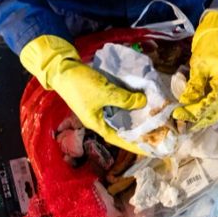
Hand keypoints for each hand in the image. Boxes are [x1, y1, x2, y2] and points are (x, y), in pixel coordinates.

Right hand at [20, 35, 146, 154]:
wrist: (63, 68)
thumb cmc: (81, 85)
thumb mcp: (105, 92)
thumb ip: (125, 99)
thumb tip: (143, 102)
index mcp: (97, 124)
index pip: (119, 139)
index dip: (134, 144)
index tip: (149, 148)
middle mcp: (98, 119)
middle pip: (121, 128)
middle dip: (136, 130)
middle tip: (155, 132)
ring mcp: (98, 108)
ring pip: (120, 116)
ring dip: (133, 116)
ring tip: (150, 117)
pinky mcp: (99, 97)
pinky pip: (117, 104)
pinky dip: (127, 104)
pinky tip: (138, 101)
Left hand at [173, 10, 217, 129]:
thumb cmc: (211, 48)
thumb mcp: (199, 64)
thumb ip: (194, 84)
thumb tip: (185, 101)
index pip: (210, 102)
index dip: (194, 111)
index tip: (178, 114)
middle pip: (214, 112)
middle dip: (197, 120)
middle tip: (180, 125)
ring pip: (217, 113)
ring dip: (202, 121)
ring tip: (187, 127)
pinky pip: (217, 109)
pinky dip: (206, 115)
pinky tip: (196, 120)